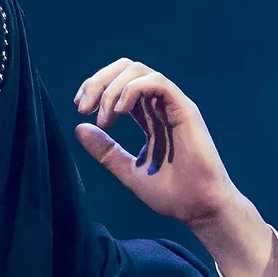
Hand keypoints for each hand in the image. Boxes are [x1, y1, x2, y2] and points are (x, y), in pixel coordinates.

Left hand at [73, 59, 277, 276]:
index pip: (120, 84)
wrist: (198, 207)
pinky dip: (132, 90)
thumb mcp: (127, 170)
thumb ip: (106, 150)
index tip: (80, 107)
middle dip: (99, 81)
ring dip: (113, 87)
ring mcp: (173, 105)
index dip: (97, 87)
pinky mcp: (185, 109)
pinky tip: (120, 112)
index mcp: (148, 117)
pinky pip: (157, 83)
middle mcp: (160, 106)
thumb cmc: (171, 193)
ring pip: (139, 71)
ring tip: (104, 117)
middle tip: (83, 106)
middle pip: (126, 69)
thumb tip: (79, 128)